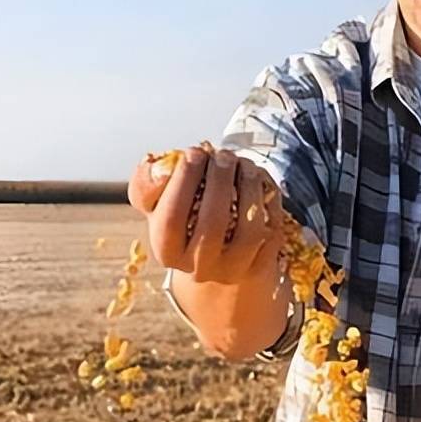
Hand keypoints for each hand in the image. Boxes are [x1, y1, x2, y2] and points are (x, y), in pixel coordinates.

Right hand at [128, 145, 283, 283]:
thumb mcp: (157, 202)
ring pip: (249, 231)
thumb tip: (160, 169)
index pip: (171, 219)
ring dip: (249, 188)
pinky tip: (259, 181)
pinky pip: (273, 231)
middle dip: (220, 180)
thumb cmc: (183, 217)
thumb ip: (147, 184)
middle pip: (212, 224)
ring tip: (244, 164)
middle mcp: (199, 268)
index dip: (183, 181)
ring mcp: (234, 269)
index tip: (193, 152)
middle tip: (223, 154)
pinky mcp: (262, 266)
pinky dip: (270, 201)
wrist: (216, 253)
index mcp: (167, 251)